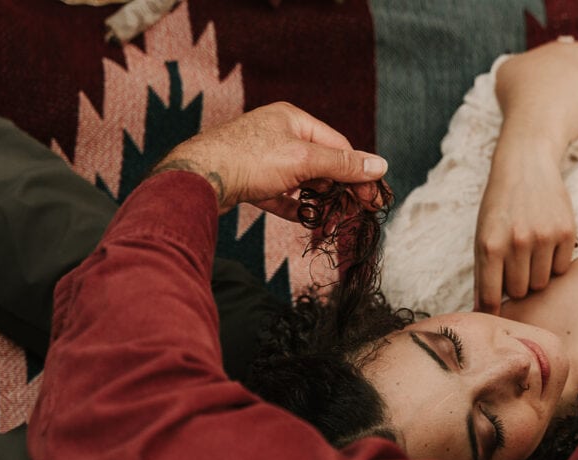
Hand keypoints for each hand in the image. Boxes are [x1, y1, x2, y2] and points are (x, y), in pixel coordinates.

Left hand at [151, 102, 387, 219]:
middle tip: (353, 214)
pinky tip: (303, 220)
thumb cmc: (249, 160)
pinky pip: (279, 193)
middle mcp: (278, 133)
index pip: (338, 145)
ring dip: (317, 201)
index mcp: (293, 119)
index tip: (371, 198)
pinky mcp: (249, 178)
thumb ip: (343, 165)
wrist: (197, 177)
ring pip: (301, 180)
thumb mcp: (304, 160)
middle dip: (337, 190)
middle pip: (321, 164)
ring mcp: (262, 156)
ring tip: (327, 222)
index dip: (357, 172)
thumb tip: (380, 165)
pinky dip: (293, 206)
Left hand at [474, 142, 574, 313]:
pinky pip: (561, 270)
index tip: (493, 319)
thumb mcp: (482, 234)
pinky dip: (554, 263)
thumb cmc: (500, 205)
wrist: (526, 165)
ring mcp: (543, 238)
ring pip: (541, 284)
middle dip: (516, 285)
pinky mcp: (566, 233)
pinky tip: (546, 242)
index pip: (491, 296)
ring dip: (536, 275)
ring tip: (530, 251)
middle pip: (519, 292)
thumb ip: (483, 273)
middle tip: (514, 264)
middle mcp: (517, 242)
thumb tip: (481, 312)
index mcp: (489, 244)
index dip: (492, 310)